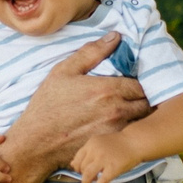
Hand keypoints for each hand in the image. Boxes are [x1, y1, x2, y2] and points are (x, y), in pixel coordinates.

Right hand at [8, 36, 148, 170]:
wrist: (37, 142)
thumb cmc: (48, 105)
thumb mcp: (64, 71)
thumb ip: (91, 52)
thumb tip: (115, 37)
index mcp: (108, 89)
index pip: (141, 84)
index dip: (138, 82)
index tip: (131, 81)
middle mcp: (117, 111)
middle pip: (146, 103)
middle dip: (142, 98)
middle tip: (131, 95)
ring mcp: (116, 131)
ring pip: (141, 120)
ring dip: (138, 114)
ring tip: (126, 110)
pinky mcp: (111, 146)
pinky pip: (130, 135)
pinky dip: (129, 129)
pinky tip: (116, 126)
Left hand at [67, 134, 129, 182]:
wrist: (135, 142)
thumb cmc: (118, 144)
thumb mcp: (99, 143)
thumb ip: (86, 152)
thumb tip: (71, 164)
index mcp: (91, 143)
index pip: (77, 159)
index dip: (77, 168)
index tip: (81, 172)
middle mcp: (95, 150)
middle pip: (82, 168)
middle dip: (83, 176)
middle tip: (88, 180)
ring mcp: (104, 159)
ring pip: (88, 175)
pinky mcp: (113, 168)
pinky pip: (101, 181)